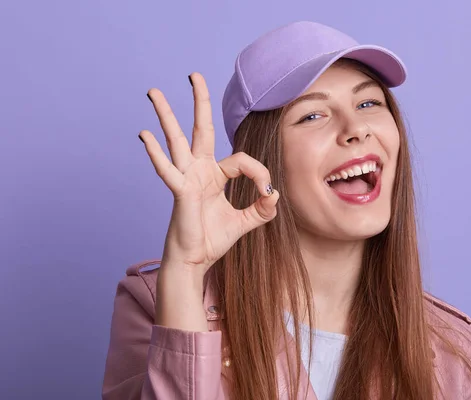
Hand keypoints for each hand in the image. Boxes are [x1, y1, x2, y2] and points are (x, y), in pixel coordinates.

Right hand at [139, 73, 278, 275]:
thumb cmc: (214, 239)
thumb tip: (275, 195)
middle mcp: (199, 171)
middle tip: (194, 74)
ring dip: (166, 115)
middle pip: (200, 129)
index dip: (259, 173)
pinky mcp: (179, 193)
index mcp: (215, 175)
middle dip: (199, 101)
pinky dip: (156, 154)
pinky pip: (168, 171)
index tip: (267, 193)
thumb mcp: (247, 222)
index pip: (242, 160)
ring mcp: (186, 179)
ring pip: (177, 141)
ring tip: (154, 92)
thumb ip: (262, 208)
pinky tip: (145, 135)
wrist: (196, 261)